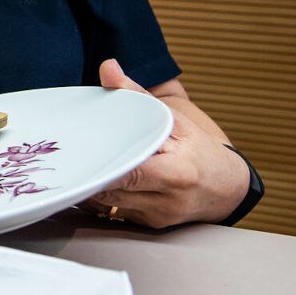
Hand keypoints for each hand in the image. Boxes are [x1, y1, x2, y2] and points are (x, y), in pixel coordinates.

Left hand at [86, 59, 249, 227]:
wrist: (227, 188)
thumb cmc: (198, 150)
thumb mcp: (175, 121)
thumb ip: (138, 96)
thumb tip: (108, 68)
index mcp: (176, 173)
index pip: (127, 172)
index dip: (101, 161)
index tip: (79, 147)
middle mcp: (166, 201)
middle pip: (111, 190)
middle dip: (89, 171)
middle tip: (68, 154)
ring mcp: (155, 217)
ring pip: (106, 204)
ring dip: (89, 184)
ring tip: (76, 162)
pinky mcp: (147, 225)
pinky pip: (111, 212)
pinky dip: (98, 196)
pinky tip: (92, 178)